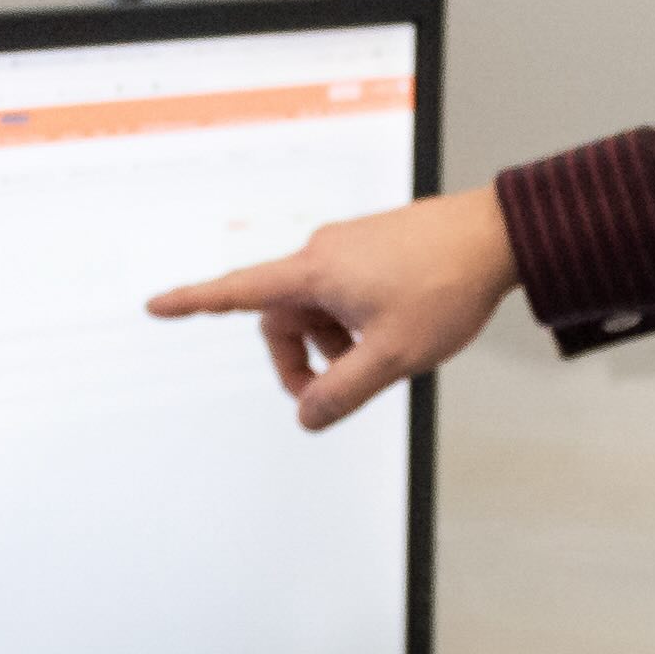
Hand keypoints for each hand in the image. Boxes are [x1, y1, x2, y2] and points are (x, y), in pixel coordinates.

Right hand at [149, 189, 517, 431]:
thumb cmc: (447, 284)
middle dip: (301, 358)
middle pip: (283, 317)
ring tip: (381, 356)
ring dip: (334, 342)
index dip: (193, 303)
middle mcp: (323, 254)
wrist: (497, 236)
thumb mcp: (393, 356)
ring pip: (317, 308)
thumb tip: (307, 416)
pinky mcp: (370, 250)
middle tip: (335, 390)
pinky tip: (393, 333)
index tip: (157, 306)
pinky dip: (353, 322)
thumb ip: (343, 392)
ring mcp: (348, 249)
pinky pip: (342, 294)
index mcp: (315, 273)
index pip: (238, 292)